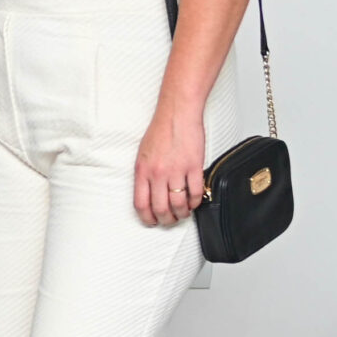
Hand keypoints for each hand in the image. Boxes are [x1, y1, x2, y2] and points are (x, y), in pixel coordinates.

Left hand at [134, 106, 208, 227]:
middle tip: (170, 220)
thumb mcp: (143, 154)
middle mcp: (157, 173)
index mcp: (142, 170)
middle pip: (160, 208)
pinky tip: (194, 202)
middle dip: (165, 219)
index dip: (147, 217)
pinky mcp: (194, 167)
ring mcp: (176, 171)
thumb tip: (149, 194)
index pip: (140, 203)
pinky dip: (195, 202)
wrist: (177, 114)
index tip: (152, 222)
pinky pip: (195, 193)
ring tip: (183, 213)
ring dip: (182, 213)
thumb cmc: (160, 132)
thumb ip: (145, 174)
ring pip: (178, 204)